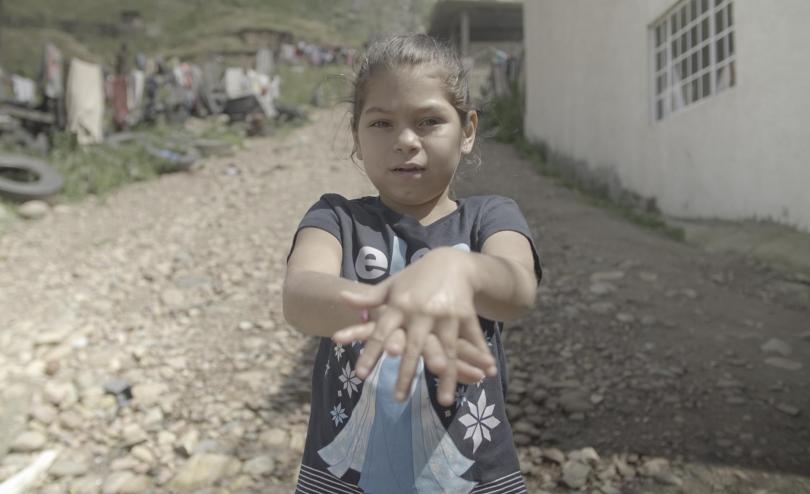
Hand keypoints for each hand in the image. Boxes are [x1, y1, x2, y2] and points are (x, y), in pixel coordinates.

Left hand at [332, 248, 495, 405]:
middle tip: (398, 399)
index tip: (361, 375)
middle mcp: (420, 311)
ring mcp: (444, 313)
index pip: (380, 333)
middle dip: (406, 374)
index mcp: (399, 305)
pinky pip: (471, 338)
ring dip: (446, 376)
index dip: (370, 354)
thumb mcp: (392, 285)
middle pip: (412, 348)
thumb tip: (341, 298)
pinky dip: (480, 355)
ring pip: (445, 350)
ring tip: (444, 401)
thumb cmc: (416, 278)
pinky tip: (485, 374)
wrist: (450, 261)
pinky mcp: (465, 313)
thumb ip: (369, 297)